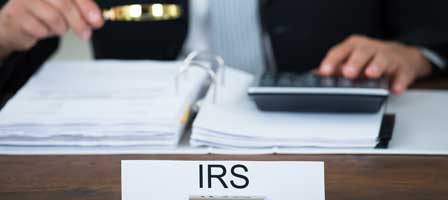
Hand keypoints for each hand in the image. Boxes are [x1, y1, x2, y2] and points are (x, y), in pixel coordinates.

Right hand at [0, 0, 103, 58]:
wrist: (15, 23)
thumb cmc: (43, 13)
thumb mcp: (65, 8)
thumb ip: (81, 11)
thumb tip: (96, 20)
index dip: (87, 7)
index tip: (97, 21)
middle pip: (64, 5)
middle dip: (79, 22)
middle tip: (86, 34)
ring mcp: (25, 1)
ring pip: (54, 18)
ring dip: (61, 28)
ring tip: (58, 27)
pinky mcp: (17, 16)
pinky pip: (41, 30)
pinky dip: (46, 33)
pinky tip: (42, 28)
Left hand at [317, 35, 432, 94]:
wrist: (403, 57)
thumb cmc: (371, 59)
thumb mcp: (351, 60)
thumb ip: (335, 67)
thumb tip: (315, 75)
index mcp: (355, 47)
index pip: (341, 51)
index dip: (332, 61)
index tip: (324, 71)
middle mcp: (371, 49)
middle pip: (362, 52)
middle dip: (355, 62)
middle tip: (348, 72)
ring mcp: (389, 57)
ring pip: (383, 59)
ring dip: (376, 66)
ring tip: (371, 74)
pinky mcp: (404, 68)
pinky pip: (402, 74)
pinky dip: (399, 82)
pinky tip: (395, 88)